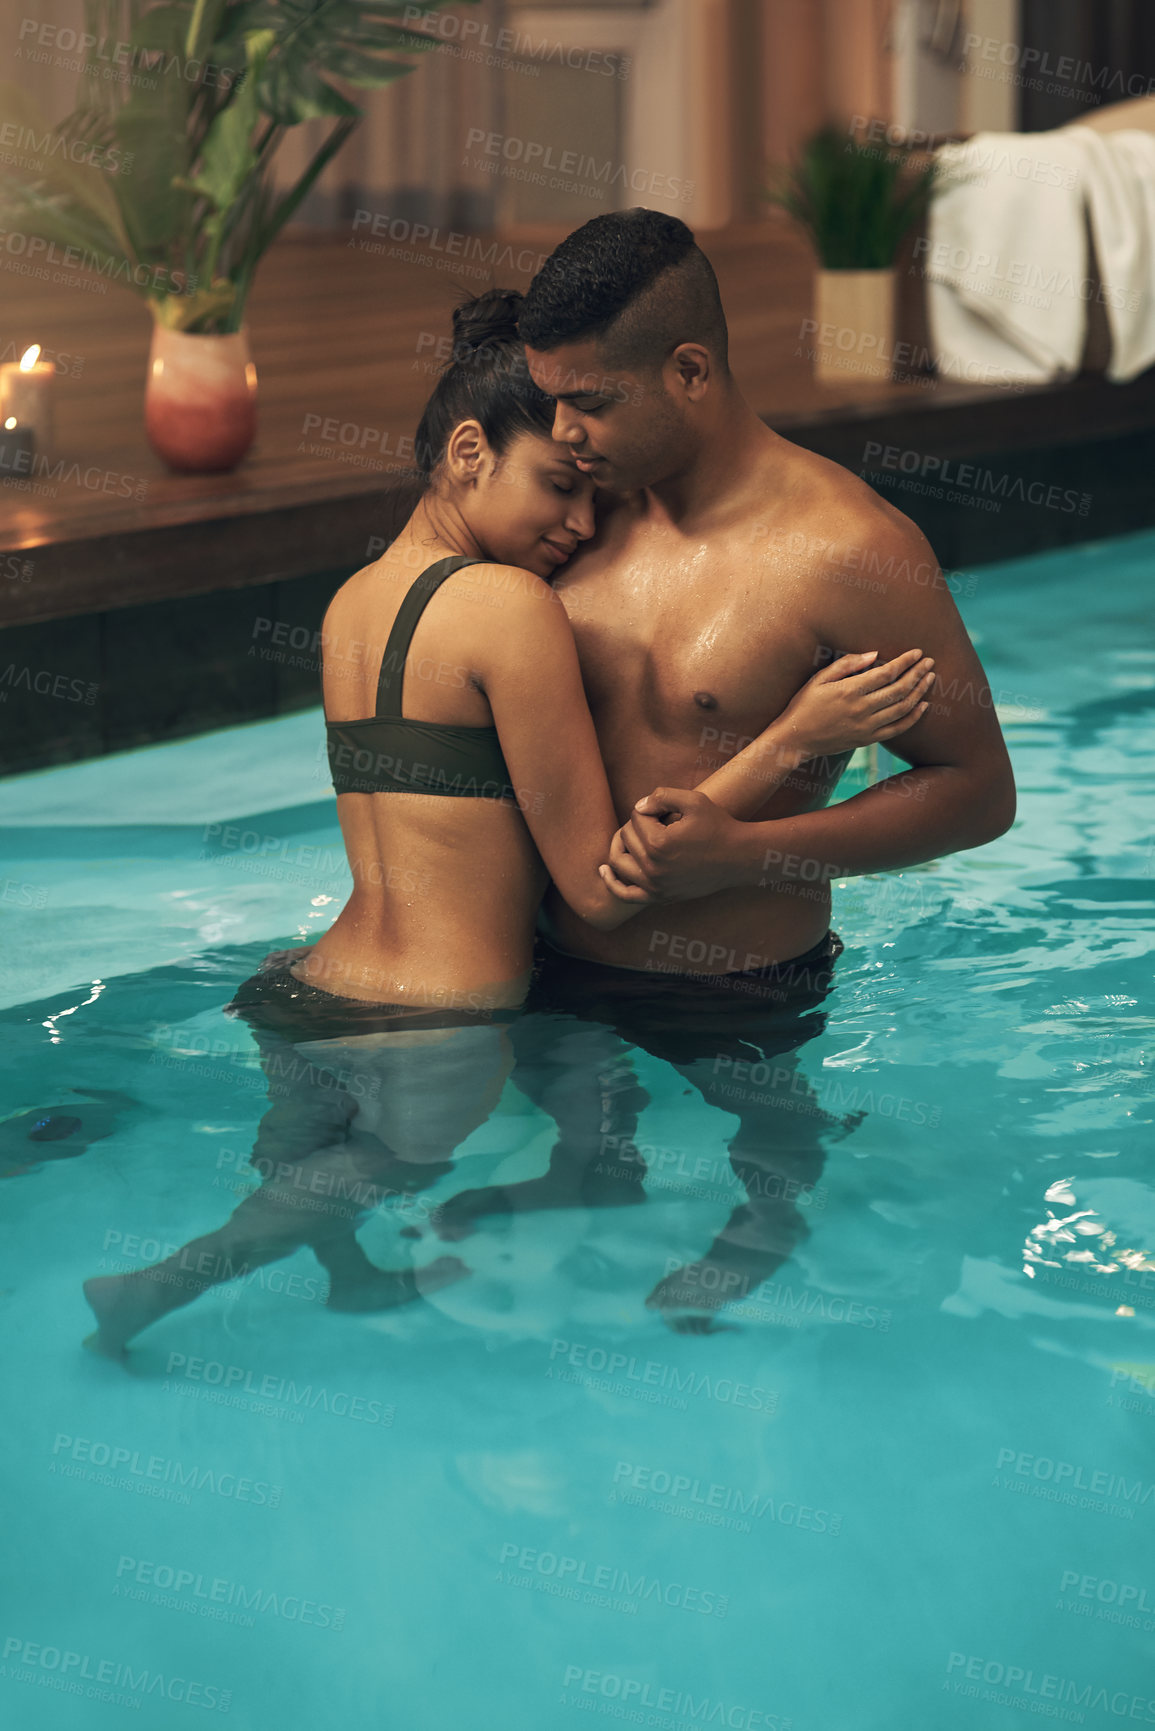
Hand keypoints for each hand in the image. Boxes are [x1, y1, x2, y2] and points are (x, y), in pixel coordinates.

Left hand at [601, 788, 741, 902]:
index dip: (649, 808)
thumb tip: (638, 807)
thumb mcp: (694, 800)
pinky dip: (612, 883)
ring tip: (633, 836)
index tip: (668, 810)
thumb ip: (661, 795)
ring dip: (622, 846)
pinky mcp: (660, 897)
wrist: (739, 858)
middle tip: (657, 820)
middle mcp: (653, 869)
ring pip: (619, 863)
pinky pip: (626, 895)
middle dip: (637, 824)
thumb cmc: (718, 826)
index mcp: (658, 844)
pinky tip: (604, 871)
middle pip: (626, 838)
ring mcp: (655, 887)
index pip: (635, 818)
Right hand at [780, 648, 933, 760]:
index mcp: (850, 691)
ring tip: (930, 679)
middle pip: (900, 689)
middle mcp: (861, 709)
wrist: (794, 740)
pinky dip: (913, 717)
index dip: (905, 661)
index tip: (917, 652)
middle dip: (918, 673)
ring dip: (920, 692)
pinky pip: (897, 729)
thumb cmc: (803, 705)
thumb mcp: (819, 679)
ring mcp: (866, 727)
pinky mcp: (867, 739)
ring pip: (902, 708)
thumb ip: (847, 665)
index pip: (887, 673)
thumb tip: (874, 654)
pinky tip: (923, 705)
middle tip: (929, 662)